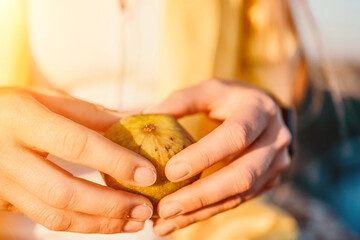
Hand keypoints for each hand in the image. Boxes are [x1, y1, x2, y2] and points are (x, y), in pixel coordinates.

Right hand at [0, 87, 156, 232]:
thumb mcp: (49, 99)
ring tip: (134, 221)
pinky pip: (47, 220)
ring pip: (54, 216)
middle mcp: (7, 156)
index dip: (115, 161)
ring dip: (100, 223)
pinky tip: (109, 221)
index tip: (148, 174)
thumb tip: (136, 123)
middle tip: (145, 208)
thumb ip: (92, 114)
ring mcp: (2, 184)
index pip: (75, 144)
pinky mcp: (5, 202)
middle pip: (64, 192)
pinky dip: (83, 224)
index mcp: (22, 119)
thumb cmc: (16, 107)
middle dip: (111, 205)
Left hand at [146, 79, 291, 235]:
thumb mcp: (210, 90)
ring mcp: (274, 165)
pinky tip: (179, 221)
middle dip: (202, 195)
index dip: (205, 156)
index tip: (171, 171)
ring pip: (238, 196)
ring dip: (200, 211)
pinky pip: (236, 202)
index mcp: (258, 111)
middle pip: (242, 175)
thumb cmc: (231, 99)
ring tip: (165, 223)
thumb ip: (182, 101)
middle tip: (165, 208)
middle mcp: (274, 141)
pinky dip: (206, 213)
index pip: (235, 136)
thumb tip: (146, 115)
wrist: (265, 112)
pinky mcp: (266, 182)